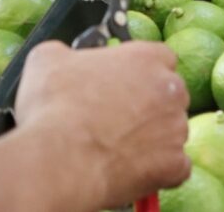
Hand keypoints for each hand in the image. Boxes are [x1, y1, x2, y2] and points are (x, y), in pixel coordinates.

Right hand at [15, 41, 190, 208]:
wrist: (60, 157)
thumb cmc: (54, 107)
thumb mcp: (47, 59)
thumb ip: (67, 53)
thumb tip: (63, 58)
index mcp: (145, 57)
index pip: (160, 57)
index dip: (141, 72)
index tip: (124, 83)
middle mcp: (169, 88)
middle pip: (170, 94)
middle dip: (149, 105)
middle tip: (117, 117)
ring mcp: (175, 127)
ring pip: (171, 131)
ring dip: (153, 137)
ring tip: (117, 146)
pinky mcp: (174, 163)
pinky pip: (175, 166)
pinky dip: (158, 170)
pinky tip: (132, 168)